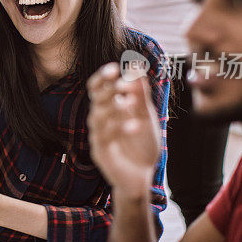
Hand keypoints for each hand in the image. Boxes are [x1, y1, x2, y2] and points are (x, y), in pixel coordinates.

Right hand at [86, 63, 160, 200]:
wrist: (142, 175)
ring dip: (113, 108)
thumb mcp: (145, 116)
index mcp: (108, 108)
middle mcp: (100, 120)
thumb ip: (140, 93)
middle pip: (95, 100)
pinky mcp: (100, 153)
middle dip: (107, 90)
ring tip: (129, 103)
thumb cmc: (142, 145)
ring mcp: (98, 136)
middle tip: (121, 83)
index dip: (102, 77)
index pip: (98, 88)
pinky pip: (104, 138)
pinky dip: (119, 129)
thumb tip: (135, 66)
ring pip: (97, 117)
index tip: (115, 68)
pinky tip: (134, 124)